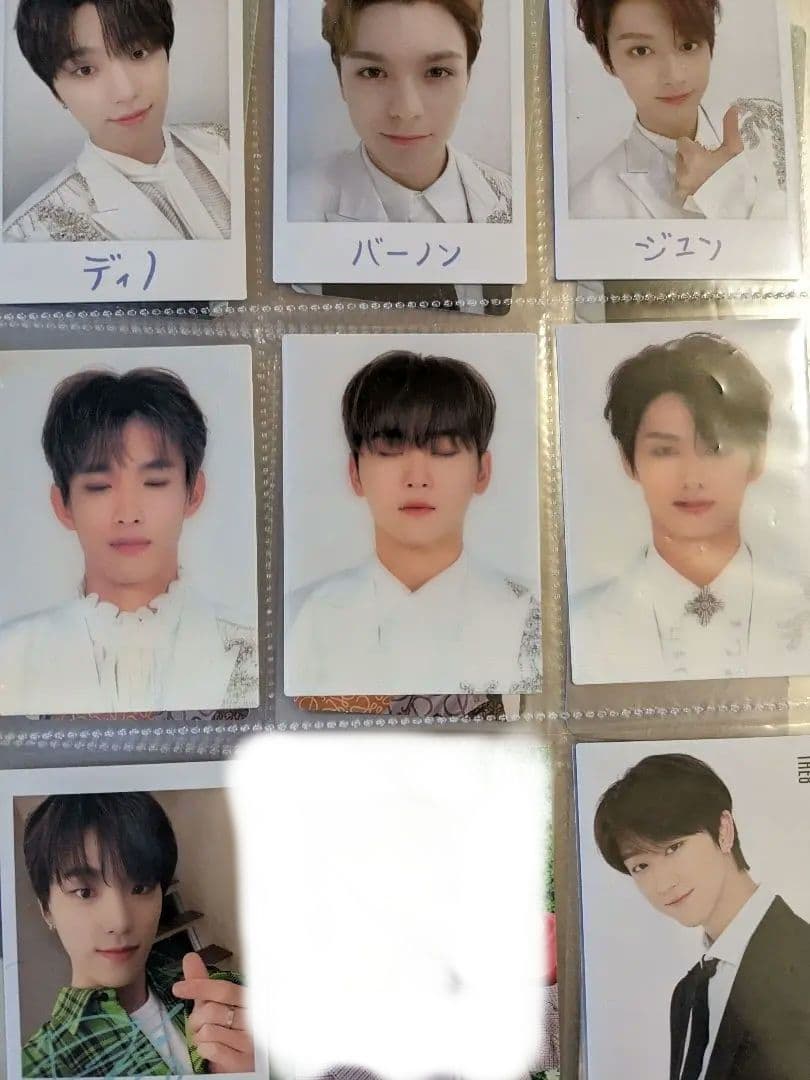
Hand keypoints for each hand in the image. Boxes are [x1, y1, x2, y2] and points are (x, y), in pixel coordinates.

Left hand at [172, 952, 254, 1073]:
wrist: (241, 1065)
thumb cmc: (228, 1032)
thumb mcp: (216, 1006)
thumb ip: (204, 984)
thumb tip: (190, 958)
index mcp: (248, 1001)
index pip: (223, 989)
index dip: (199, 986)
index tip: (178, 988)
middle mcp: (253, 1019)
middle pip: (212, 1010)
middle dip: (196, 1020)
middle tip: (197, 1026)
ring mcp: (250, 1041)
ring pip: (209, 1031)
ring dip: (199, 1036)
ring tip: (205, 1039)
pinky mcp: (243, 1062)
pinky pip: (212, 1049)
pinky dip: (204, 1050)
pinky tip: (210, 1050)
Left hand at [675, 106, 743, 201]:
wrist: (732, 203)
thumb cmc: (733, 174)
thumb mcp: (734, 150)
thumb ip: (730, 128)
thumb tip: (732, 107)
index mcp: (692, 156)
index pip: (681, 142)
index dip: (690, 144)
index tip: (700, 148)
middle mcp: (682, 170)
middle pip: (679, 157)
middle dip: (688, 157)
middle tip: (704, 162)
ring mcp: (680, 186)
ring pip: (679, 172)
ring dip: (687, 172)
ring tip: (703, 176)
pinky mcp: (682, 199)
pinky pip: (680, 187)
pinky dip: (687, 186)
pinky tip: (700, 187)